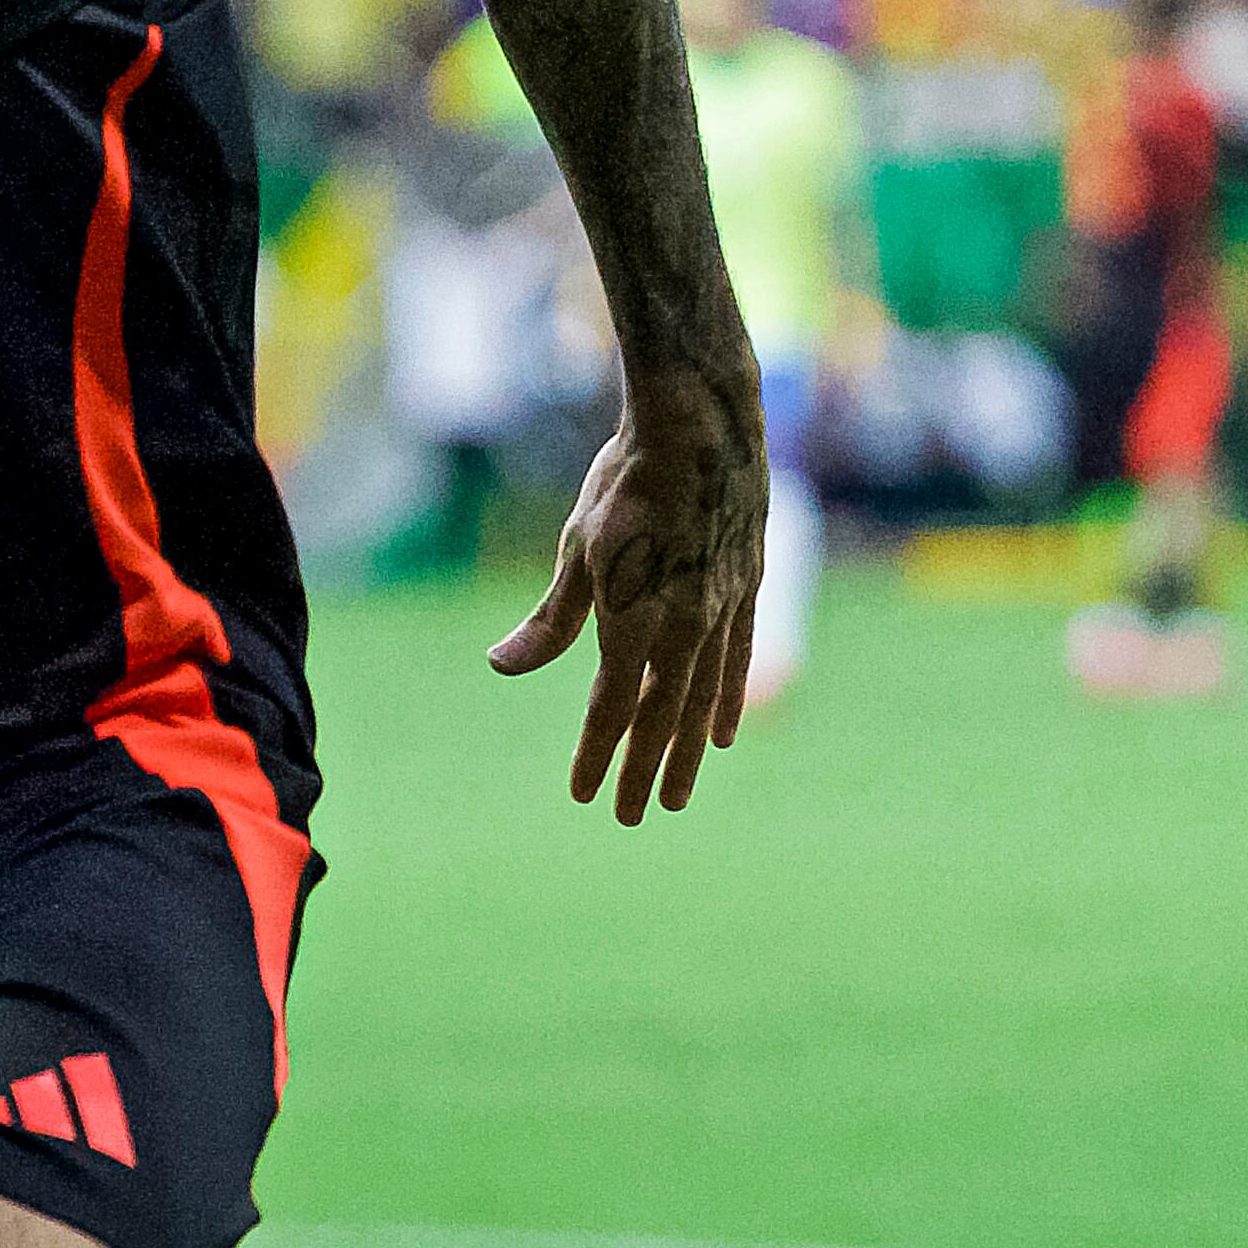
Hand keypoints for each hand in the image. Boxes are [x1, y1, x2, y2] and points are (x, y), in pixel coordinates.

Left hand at [488, 362, 766, 821]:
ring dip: (685, 749)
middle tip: (635, 817)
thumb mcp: (578, 548)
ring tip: (677, 793)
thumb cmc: (626, 482)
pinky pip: (736, 661)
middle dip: (643, 769)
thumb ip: (552, 619)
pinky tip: (720, 732)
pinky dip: (726, 700)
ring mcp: (722, 611)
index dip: (596, 753)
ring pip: (702, 699)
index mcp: (635, 618)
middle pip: (660, 716)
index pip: (611, 706)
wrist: (703, 429)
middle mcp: (685, 627)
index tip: (584, 793)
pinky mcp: (746, 589)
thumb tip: (502, 666)